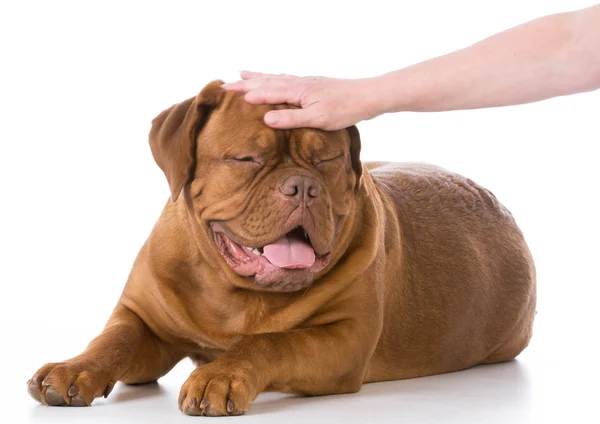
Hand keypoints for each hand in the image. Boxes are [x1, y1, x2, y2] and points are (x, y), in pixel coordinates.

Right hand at [221, 71, 380, 130]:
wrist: (368, 97)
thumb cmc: (344, 110)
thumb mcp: (317, 119)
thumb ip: (291, 119)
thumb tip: (265, 119)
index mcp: (297, 91)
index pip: (265, 91)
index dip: (246, 93)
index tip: (226, 94)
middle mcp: (299, 83)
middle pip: (267, 81)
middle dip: (245, 83)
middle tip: (225, 85)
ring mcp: (306, 82)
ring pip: (276, 77)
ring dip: (258, 77)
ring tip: (242, 73)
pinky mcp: (313, 85)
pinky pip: (287, 79)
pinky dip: (275, 77)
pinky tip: (275, 77)